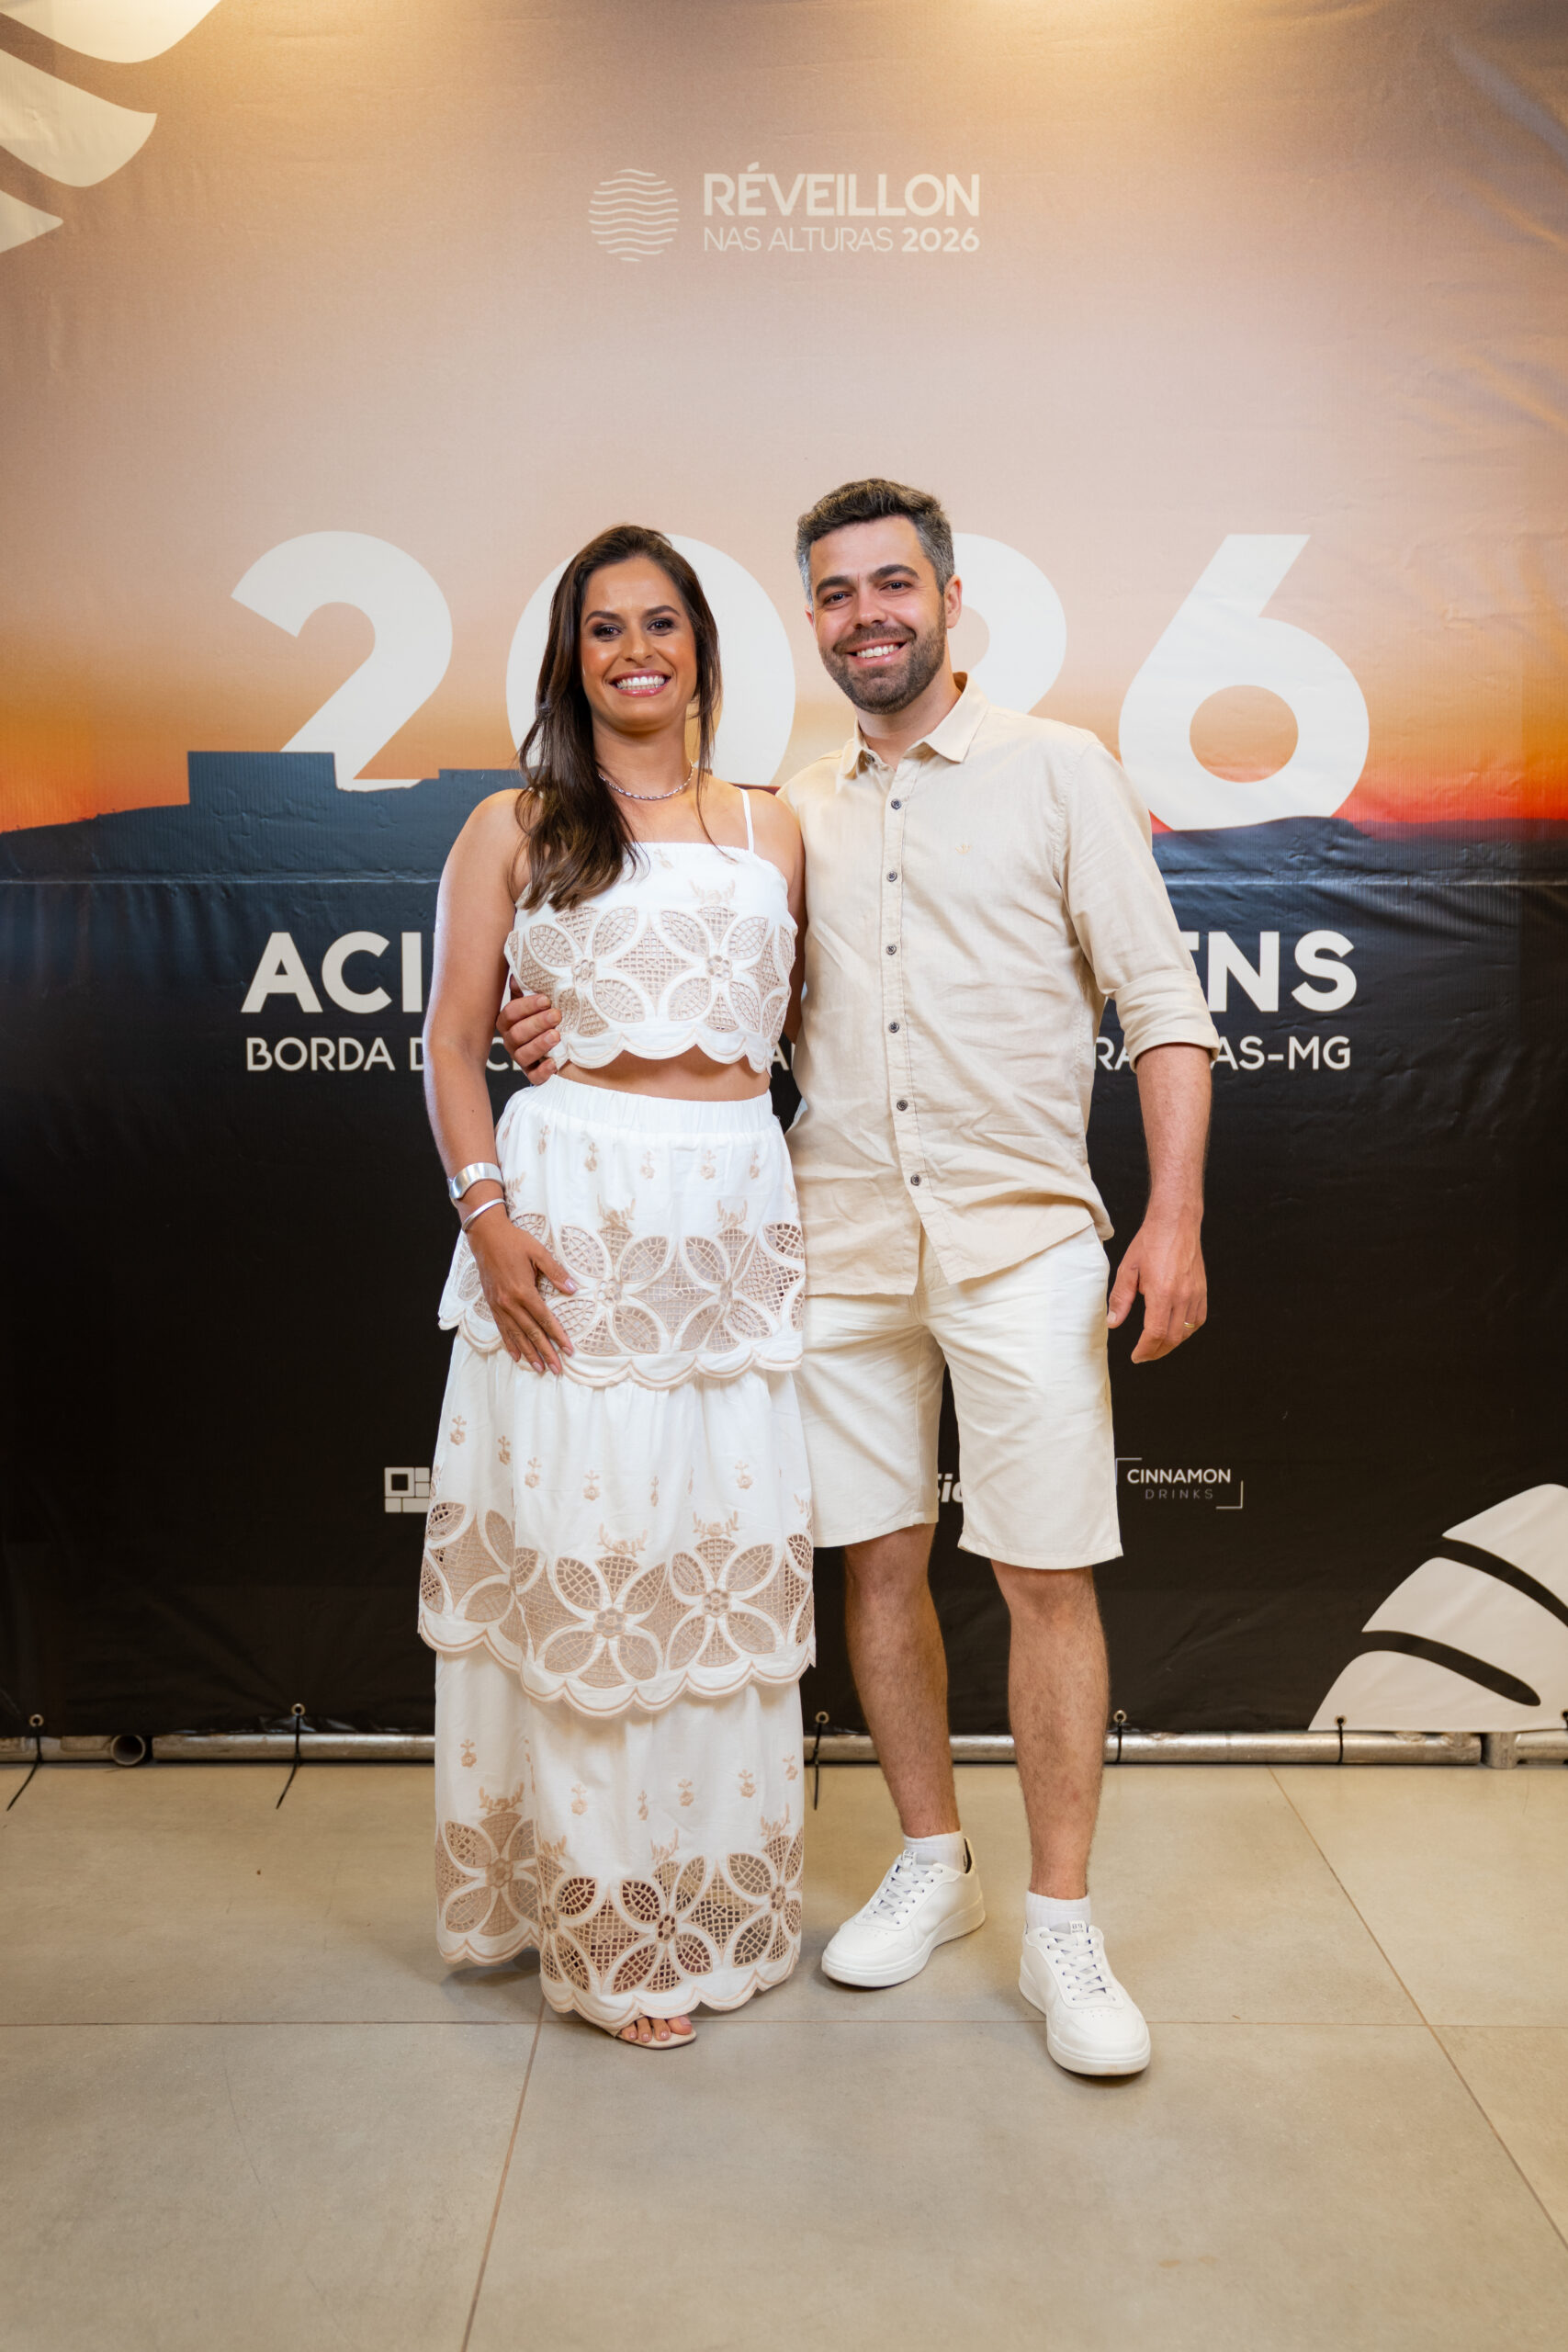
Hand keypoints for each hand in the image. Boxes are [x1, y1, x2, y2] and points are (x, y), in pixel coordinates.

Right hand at [468, 1209, 576, 1374]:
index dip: (558, 1336)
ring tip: (539, 1368)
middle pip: (531, 1333)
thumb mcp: (538, 1252)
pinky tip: (516, 1355)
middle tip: (557, 1369)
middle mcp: (510, 1302)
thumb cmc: (514, 1242)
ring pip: (516, 1335)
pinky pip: (502, 1329)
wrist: (486, 1236)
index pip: (545, 1320)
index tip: (568, 1350)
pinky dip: (509, 1343)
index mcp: (523, 1291)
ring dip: (528, 1353)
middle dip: (545, 1352)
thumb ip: (556, 1272)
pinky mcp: (492, 1304)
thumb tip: (572, 1289)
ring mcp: (499, 1305)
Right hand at [498, 980, 560, 1082]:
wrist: (567, 1039)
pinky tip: (554, 1063)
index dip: (526, 1006)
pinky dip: (543, 1071)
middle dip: (537, 1023)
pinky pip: (534, 1077)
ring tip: (556, 1036)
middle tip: (556, 1015)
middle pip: (517, 1034)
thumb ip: (528, 986)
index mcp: (510, 1021)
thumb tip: (518, 973)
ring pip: (523, 1055)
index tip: (545, 999)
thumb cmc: (548, 1014)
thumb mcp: (540, 999)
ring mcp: (522, 1059)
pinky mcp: (535, 1074)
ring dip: (539, 1044)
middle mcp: (512, 1040)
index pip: (510, 1013)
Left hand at [1107, 1207, 1206, 1362]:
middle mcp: (1182, 1296)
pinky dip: (1186, 1331)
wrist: (1176, 1223)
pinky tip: (1175, 1329)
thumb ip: (1120, 1299)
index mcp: (1162, 1292)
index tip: (1136, 1356)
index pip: (1155, 1334)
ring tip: (1156, 1345)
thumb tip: (1113, 1322)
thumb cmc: (1151, 1242)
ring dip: (1171, 1343)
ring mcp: (1195, 1294)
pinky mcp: (1202, 1291)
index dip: (1145, 1350)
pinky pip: (1197, 1320)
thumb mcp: (1128, 1270)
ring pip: (1186, 1332)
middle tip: (1144, 1354)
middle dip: (1157, 1352)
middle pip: (1172, 1338)